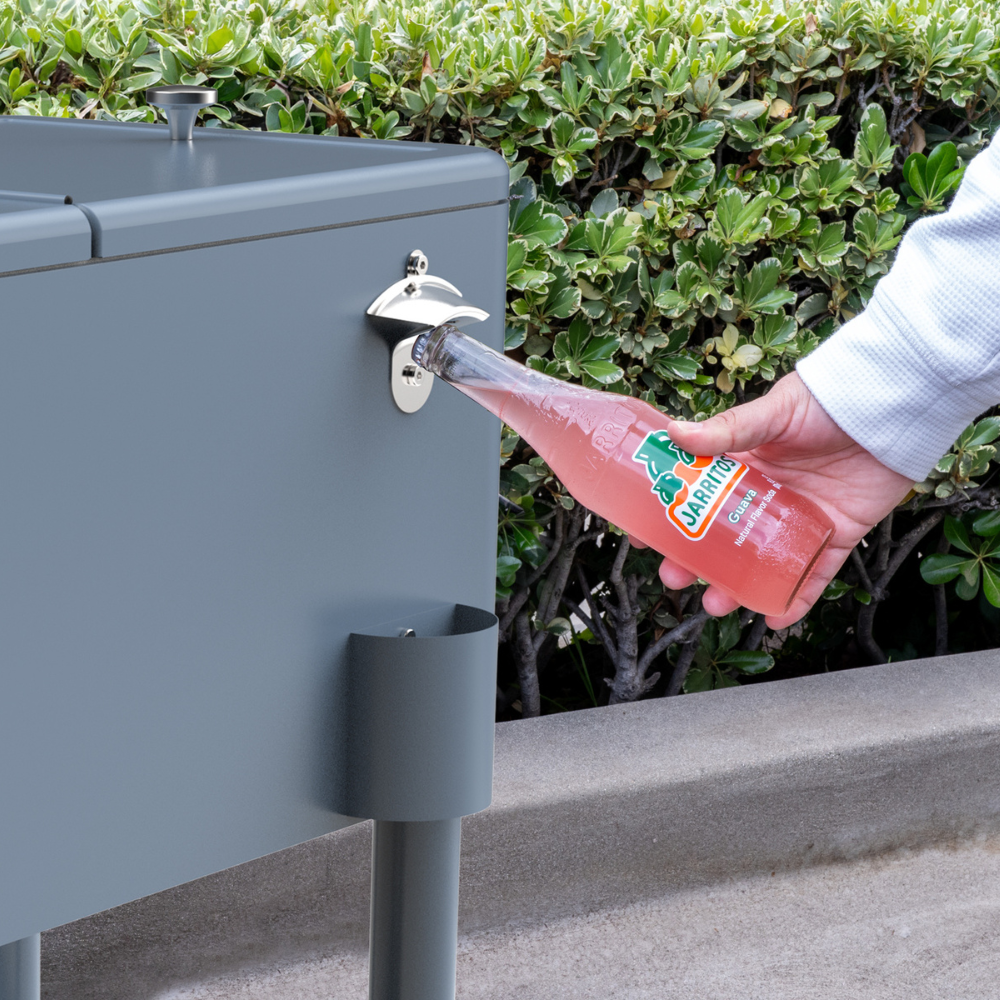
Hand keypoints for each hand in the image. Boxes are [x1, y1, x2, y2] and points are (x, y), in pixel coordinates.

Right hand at [635, 372, 914, 629]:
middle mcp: (767, 498)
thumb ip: (728, 429)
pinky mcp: (836, 536)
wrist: (888, 407)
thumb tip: (674, 433)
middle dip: (696, 563)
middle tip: (676, 578)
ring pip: (761, 563)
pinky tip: (775, 618)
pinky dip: (796, 599)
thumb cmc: (826, 401)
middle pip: (723, 539)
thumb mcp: (771, 413)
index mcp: (744, 467)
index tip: (645, 536)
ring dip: (737, 588)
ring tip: (717, 604)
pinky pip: (813, 575)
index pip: (697, 497)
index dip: (671, 518)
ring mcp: (799, 520)